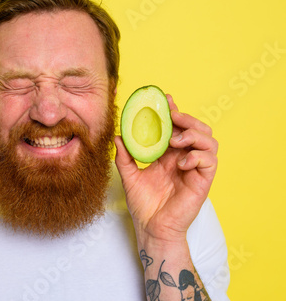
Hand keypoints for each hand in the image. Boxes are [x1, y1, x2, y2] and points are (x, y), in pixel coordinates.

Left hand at [115, 94, 217, 244]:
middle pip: (198, 130)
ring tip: (176, 140)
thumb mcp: (129, 176)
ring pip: (210, 141)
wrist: (150, 227)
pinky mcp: (203, 182)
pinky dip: (197, 156)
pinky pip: (210, 161)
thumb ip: (125, 157)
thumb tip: (117, 136)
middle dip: (188, 119)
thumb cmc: (143, 204)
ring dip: (194, 135)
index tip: (166, 99)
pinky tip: (181, 161)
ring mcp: (195, 169)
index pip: (177, 128)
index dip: (175, 112)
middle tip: (173, 117)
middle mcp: (184, 159)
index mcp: (169, 155)